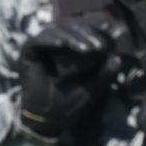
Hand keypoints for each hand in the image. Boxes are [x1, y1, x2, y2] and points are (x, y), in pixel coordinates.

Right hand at [15, 18, 112, 137]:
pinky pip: (38, 40)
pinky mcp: (27, 52)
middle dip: (87, 33)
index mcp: (69, 46)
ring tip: (87, 49)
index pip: (82, 28)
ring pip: (56, 30)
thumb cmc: (70, 103)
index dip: (95, 26)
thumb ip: (105, 73)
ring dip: (72, 37)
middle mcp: (53, 43)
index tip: (109, 29)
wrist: (49, 119)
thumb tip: (118, 58)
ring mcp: (39, 46)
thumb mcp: (93, 87)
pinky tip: (63, 44)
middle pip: (70, 25)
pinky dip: (51, 40)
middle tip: (100, 45)